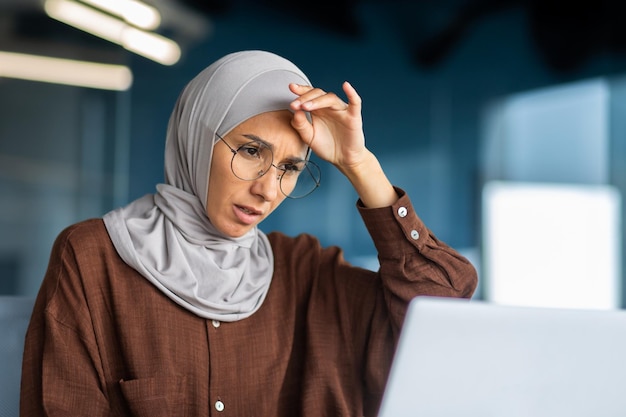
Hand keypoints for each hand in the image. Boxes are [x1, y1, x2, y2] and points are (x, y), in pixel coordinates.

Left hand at [289, 81, 397, 207]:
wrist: (343, 159)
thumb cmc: (326, 146)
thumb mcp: (309, 137)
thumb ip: (300, 125)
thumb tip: (295, 112)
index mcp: (317, 110)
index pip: (309, 96)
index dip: (300, 91)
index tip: (291, 87)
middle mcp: (329, 107)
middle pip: (318, 94)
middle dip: (305, 98)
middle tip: (295, 104)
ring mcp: (341, 111)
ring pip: (331, 98)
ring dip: (318, 101)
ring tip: (306, 106)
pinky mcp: (353, 117)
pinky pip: (355, 103)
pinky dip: (352, 94)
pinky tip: (346, 86)